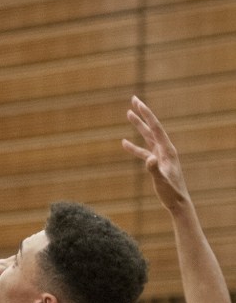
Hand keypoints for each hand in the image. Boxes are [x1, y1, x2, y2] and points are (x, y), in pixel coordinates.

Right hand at [122, 95, 190, 211]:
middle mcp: (165, 149)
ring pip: (147, 136)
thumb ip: (154, 169)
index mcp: (167, 150)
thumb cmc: (171, 192)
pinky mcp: (156, 162)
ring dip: (138, 125)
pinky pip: (143, 151)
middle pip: (152, 127)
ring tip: (129, 114)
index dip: (147, 115)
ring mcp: (161, 155)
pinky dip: (134, 147)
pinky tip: (124, 143)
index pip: (156, 128)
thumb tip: (149, 159)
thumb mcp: (162, 181)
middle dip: (142, 114)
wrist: (177, 202)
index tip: (138, 103)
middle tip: (133, 99)